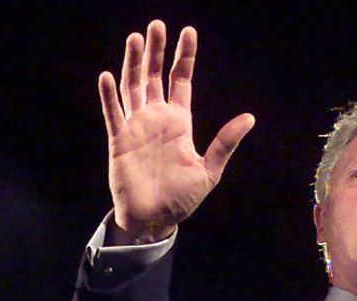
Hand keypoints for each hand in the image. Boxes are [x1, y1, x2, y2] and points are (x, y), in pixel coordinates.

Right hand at [98, 21, 254, 243]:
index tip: (188, 32)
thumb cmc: (181, 198)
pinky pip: (113, 114)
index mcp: (179, 122)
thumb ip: (224, 143)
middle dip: (155, 51)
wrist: (154, 220)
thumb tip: (249, 118)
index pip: (181, 80)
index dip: (184, 57)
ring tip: (135, 39)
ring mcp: (136, 127)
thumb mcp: (209, 171)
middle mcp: (156, 118)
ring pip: (132, 87)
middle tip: (157, 25)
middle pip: (153, 76)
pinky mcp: (119, 141)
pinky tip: (107, 76)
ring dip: (133, 64)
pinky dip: (109, 95)